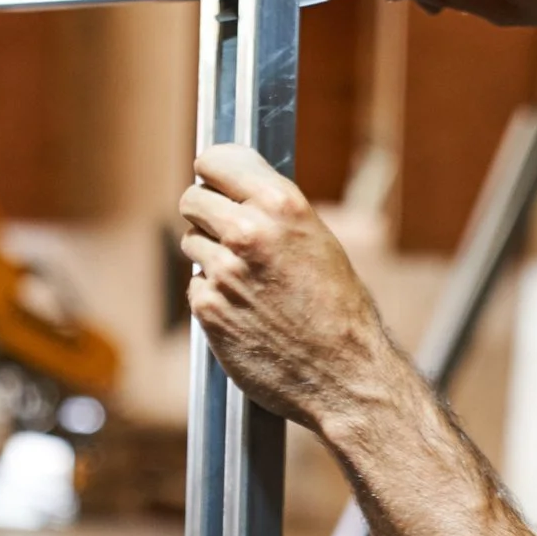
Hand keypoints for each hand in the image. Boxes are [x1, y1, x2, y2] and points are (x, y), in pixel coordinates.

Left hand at [180, 146, 402, 431]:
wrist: (345, 375)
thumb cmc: (342, 311)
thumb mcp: (320, 243)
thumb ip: (275, 215)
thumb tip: (234, 194)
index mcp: (283, 206)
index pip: (216, 161)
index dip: (215, 173)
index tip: (217, 182)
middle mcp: (248, 232)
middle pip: (192, 200)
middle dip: (207, 215)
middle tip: (231, 236)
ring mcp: (223, 272)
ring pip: (191, 244)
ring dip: (212, 257)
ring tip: (251, 281)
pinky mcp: (207, 308)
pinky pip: (197, 286)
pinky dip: (214, 295)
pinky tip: (247, 310)